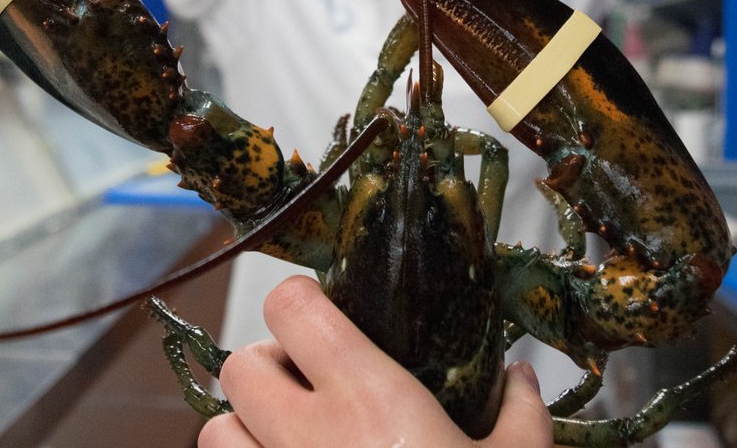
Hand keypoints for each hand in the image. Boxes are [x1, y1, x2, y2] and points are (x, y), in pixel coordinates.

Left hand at [199, 276, 552, 446]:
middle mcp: (307, 436)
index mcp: (368, 397)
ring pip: (214, 431)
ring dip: (243, 428)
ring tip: (288, 439)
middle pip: (240, 364)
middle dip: (267, 366)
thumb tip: (521, 379)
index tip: (326, 315)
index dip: (302, 302)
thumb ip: (519, 416)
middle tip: (307, 384)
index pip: (290, 308)